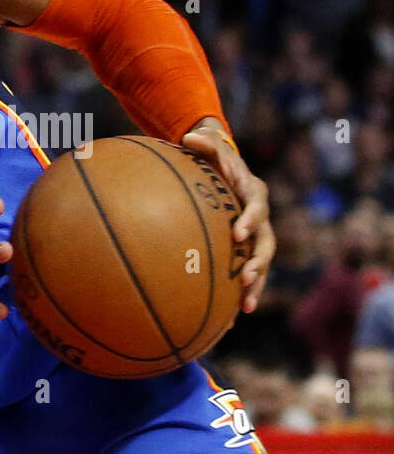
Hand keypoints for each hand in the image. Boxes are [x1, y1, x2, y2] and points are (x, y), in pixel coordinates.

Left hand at [182, 118, 273, 312]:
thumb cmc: (214, 155)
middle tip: (247, 277)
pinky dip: (242, 290)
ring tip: (246, 307)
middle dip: (259, 262)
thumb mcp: (209, 145)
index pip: (257, 208)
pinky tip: (232, 316)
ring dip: (256, 284)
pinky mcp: (247, 247)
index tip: (238, 234)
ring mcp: (256, 234)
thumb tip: (187, 137)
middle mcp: (261, 216)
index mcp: (254, 192)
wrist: (223, 166)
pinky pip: (247, 270)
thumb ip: (202, 143)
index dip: (251, 221)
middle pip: (266, 243)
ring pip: (261, 263)